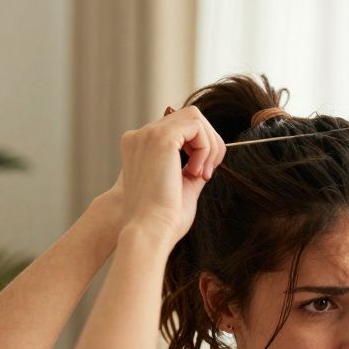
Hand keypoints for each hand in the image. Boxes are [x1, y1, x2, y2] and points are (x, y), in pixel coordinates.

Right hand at [118, 105, 224, 243]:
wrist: (150, 230)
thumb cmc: (163, 218)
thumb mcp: (180, 185)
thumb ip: (191, 166)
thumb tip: (210, 155)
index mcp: (139, 147)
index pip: (177, 129)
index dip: (197, 146)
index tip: (201, 174)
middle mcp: (139, 136)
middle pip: (188, 117)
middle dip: (207, 141)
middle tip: (207, 172)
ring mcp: (148, 134)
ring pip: (195, 118)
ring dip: (209, 144)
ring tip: (202, 173)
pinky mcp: (161, 138)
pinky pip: (197, 127)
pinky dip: (206, 147)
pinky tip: (197, 171)